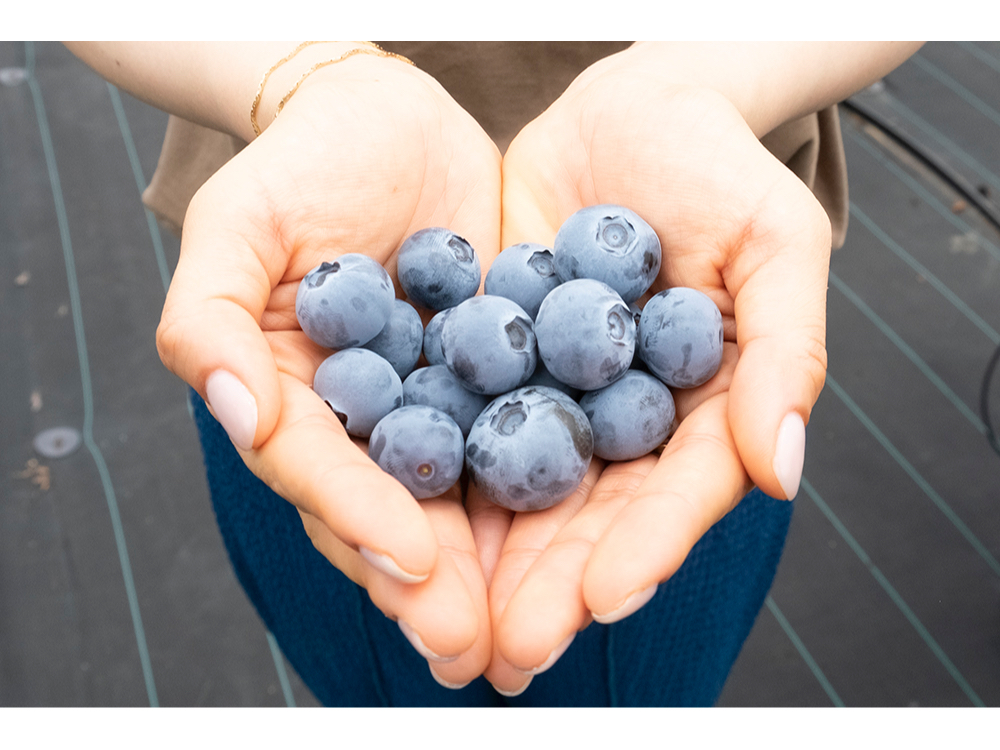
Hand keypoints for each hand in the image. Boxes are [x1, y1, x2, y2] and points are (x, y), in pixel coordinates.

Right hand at [155, 54, 500, 685]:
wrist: (388, 116)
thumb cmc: (299, 165)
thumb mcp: (235, 228)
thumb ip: (211, 325)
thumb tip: (240, 420)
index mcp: (298, 403)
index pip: (323, 476)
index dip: (361, 523)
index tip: (415, 566)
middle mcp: (369, 421)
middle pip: (397, 512)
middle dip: (434, 585)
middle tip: (477, 650)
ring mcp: (438, 403)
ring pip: (467, 496)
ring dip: (499, 569)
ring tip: (539, 631)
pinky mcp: (503, 373)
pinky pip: (529, 430)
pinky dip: (555, 483)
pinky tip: (596, 531)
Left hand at [476, 44, 831, 692]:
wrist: (630, 110)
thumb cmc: (720, 168)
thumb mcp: (775, 242)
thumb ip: (785, 353)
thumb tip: (783, 472)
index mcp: (703, 413)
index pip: (675, 496)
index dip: (643, 548)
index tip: (603, 598)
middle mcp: (624, 424)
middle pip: (589, 518)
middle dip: (548, 587)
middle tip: (505, 652)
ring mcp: (555, 397)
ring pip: (518, 492)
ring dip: (482, 563)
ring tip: (442, 625)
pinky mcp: (495, 362)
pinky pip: (461, 421)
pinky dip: (431, 472)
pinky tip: (394, 520)